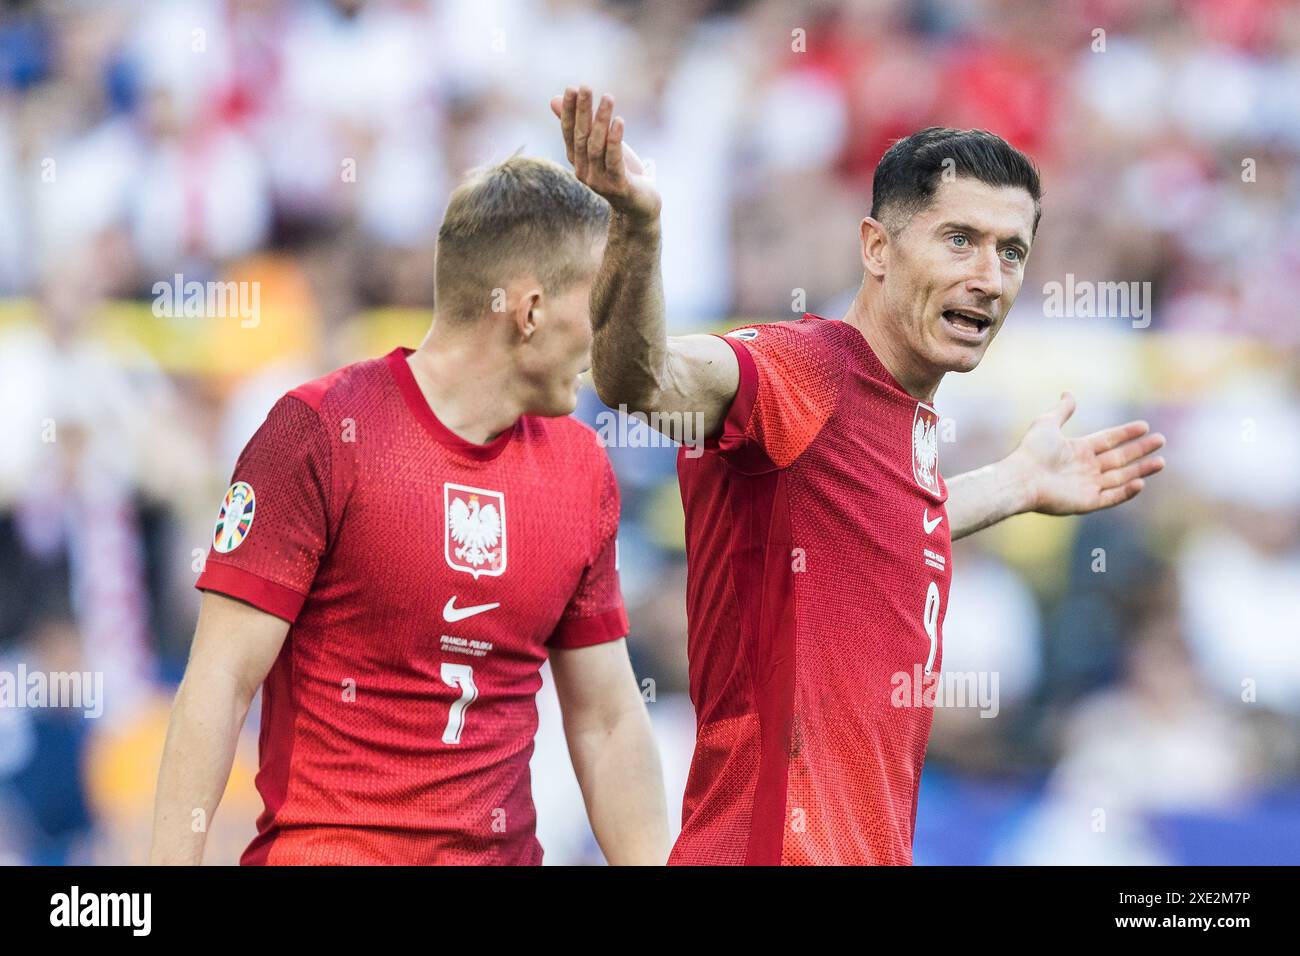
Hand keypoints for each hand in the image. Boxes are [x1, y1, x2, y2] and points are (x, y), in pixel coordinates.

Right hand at [551, 87, 660, 221]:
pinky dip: (615, 140)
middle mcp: (583, 172)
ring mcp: (599, 181)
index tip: (571, 88)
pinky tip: (619, 121)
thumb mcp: (600, 145)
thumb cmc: (620, 171)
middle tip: (585, 86)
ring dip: (601, 120)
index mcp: (577, 161)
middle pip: (581, 137)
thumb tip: (553, 99)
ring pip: (596, 147)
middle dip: (582, 111)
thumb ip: (580, 124)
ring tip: (608, 97)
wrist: (640, 206)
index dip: (568, 111)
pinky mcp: (618, 187)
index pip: (568, 132)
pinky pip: (614, 160)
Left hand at [1008, 392, 1165, 515]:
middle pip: (1119, 458)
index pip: (1108, 440)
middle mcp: (1085, 468)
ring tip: (1160, 461)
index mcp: (1078, 450)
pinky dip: (1126, 492)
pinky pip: (1111, 497)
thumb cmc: (1032, 451)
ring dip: (1140, 470)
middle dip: (1140, 450)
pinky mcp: (1086, 503)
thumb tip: (1069, 393)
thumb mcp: (1047, 423)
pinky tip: (1141, 483)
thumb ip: (1062, 410)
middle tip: (1160, 440)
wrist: (1021, 478)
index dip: (1126, 433)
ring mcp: (1087, 486)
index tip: (1144, 426)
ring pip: (1120, 477)